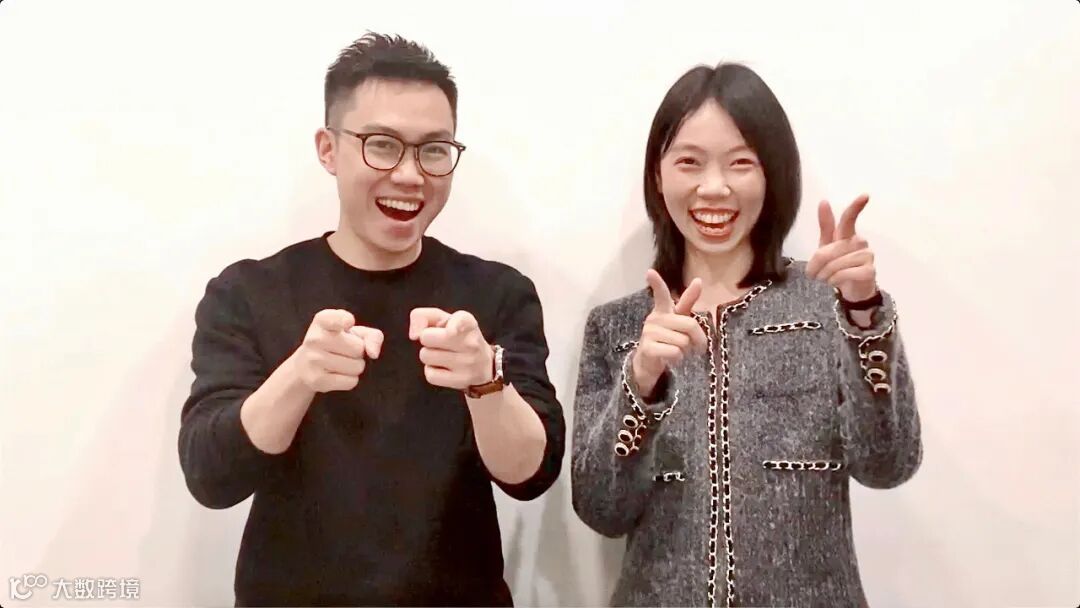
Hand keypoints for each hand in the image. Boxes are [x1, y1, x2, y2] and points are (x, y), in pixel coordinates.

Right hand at [292, 309, 383, 392]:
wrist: (305, 366)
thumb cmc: (336, 344)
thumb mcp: (354, 333)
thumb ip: (372, 336)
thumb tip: (373, 353)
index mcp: (322, 321)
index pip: (337, 318)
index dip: (345, 320)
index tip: (348, 322)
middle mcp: (314, 338)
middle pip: (358, 349)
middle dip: (358, 353)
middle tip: (344, 351)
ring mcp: (313, 360)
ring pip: (356, 367)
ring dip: (354, 367)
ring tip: (340, 363)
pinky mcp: (316, 380)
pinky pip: (351, 382)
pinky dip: (350, 380)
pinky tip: (336, 374)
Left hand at [409, 308, 493, 389]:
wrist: (484, 365)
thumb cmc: (458, 337)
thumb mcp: (445, 320)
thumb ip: (423, 317)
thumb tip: (413, 335)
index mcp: (468, 323)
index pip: (461, 321)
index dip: (455, 325)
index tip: (452, 330)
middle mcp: (471, 342)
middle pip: (426, 337)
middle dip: (427, 339)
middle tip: (440, 342)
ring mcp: (467, 363)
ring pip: (425, 355)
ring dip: (429, 355)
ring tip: (443, 355)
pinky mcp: (461, 380)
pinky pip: (430, 375)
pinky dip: (432, 371)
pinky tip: (444, 368)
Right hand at [631, 270, 706, 396]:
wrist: (648, 362)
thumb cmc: (667, 338)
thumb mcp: (678, 319)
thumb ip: (688, 301)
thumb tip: (698, 280)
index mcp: (663, 310)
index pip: (661, 294)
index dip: (657, 283)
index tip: (650, 272)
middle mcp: (654, 318)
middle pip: (690, 324)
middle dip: (697, 339)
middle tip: (693, 346)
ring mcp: (649, 333)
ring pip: (683, 341)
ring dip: (685, 351)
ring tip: (675, 351)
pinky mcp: (647, 348)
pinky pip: (674, 352)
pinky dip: (677, 358)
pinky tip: (670, 358)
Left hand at [806, 194, 877, 301]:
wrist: (849, 291)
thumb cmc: (837, 266)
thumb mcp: (826, 246)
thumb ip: (826, 226)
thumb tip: (824, 201)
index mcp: (847, 235)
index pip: (850, 218)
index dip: (856, 207)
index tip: (865, 196)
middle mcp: (860, 242)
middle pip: (832, 248)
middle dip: (818, 263)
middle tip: (813, 274)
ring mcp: (867, 256)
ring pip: (839, 262)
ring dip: (827, 273)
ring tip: (825, 279)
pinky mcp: (870, 271)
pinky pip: (848, 273)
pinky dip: (837, 279)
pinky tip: (835, 282)